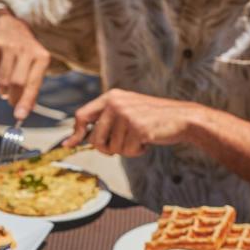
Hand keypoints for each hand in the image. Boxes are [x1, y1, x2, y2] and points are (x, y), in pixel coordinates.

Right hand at [0, 10, 49, 119]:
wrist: (6, 25)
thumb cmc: (24, 53)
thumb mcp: (34, 66)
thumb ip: (31, 88)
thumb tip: (23, 112)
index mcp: (41, 56)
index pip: (33, 83)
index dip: (26, 101)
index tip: (20, 116)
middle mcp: (26, 48)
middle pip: (16, 83)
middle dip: (13, 98)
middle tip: (11, 102)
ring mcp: (9, 45)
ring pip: (2, 80)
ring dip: (2, 89)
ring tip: (5, 84)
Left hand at [65, 89, 200, 155]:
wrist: (182, 118)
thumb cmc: (152, 119)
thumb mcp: (125, 113)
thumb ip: (102, 122)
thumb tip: (72, 141)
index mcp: (111, 97)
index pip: (81, 115)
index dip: (74, 133)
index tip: (68, 145)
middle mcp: (116, 103)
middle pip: (95, 139)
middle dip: (107, 148)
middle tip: (123, 144)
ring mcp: (126, 115)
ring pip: (111, 148)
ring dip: (125, 150)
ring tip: (139, 137)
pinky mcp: (137, 128)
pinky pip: (127, 152)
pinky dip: (137, 152)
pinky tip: (147, 140)